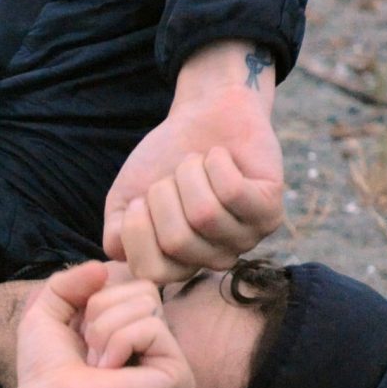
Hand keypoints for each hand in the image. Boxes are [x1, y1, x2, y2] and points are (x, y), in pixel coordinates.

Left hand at [0, 262, 195, 387]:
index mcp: (132, 326)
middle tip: (88, 350)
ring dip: (105, 330)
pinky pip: (153, 327)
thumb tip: (104, 266)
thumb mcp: (45, 310)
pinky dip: (120, 344)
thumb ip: (68, 280)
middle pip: (142, 286)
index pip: (130, 278)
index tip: (77, 330)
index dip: (95, 297)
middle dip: (100, 310)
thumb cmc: (46, 370)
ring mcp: (170, 358)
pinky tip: (112, 373)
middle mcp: (156, 341)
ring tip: (97, 364)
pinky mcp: (179, 374)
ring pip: (146, 303)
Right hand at [102, 40, 285, 282]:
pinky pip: (232, 192)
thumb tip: (121, 254)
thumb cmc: (164, 158)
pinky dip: (215, 162)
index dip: (136, 230)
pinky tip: (220, 157)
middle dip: (163, 193)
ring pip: (205, 215)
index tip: (140, 199)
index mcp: (180, 262)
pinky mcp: (269, 210)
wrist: (204, 115)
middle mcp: (214, 258)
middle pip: (177, 241)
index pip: (152, 272)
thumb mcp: (126, 196)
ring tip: (196, 162)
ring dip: (190, 173)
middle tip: (173, 176)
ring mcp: (246, 237)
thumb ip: (116, 232)